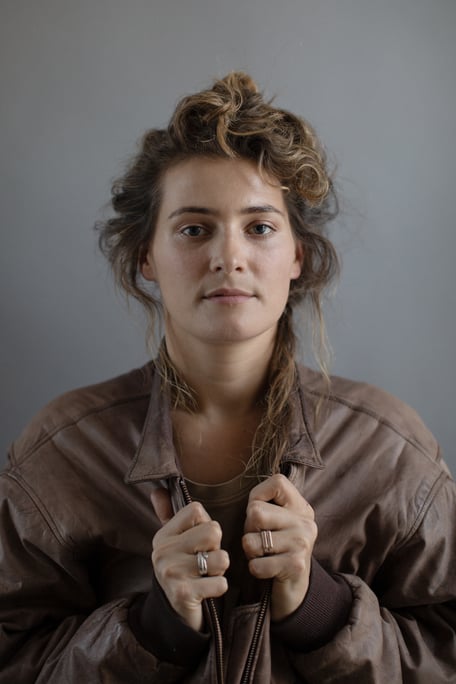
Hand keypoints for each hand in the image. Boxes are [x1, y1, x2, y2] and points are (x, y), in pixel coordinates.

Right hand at [150, 489, 229, 631]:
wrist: (174, 612)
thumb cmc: (181, 568)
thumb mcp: (172, 541)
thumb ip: (167, 513)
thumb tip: (158, 489)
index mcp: (163, 535)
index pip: (197, 510)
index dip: (206, 523)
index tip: (198, 540)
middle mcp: (163, 551)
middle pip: (213, 530)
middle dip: (216, 546)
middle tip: (205, 559)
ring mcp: (172, 573)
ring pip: (221, 557)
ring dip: (220, 568)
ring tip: (207, 574)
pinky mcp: (184, 594)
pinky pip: (221, 583)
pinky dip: (220, 587)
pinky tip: (207, 590)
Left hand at [242, 474, 316, 620]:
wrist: (294, 588)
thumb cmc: (275, 547)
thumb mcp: (275, 520)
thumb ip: (264, 503)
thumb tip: (251, 504)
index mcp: (300, 507)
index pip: (277, 482)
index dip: (258, 496)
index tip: (261, 513)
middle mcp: (305, 522)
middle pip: (255, 512)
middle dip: (249, 528)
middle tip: (260, 539)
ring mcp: (302, 543)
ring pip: (251, 539)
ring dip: (250, 551)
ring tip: (264, 554)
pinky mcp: (296, 565)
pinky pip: (256, 564)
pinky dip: (255, 569)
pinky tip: (267, 569)